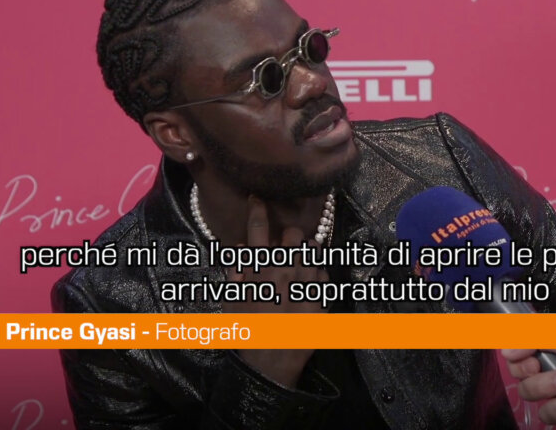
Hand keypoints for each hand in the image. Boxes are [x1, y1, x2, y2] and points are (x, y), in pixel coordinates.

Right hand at [221, 196, 328, 387]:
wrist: (270, 359)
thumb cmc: (246, 331)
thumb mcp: (233, 299)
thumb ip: (236, 270)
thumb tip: (240, 248)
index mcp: (258, 270)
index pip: (257, 228)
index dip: (257, 208)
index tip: (257, 197)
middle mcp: (283, 270)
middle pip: (293, 234)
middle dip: (290, 237)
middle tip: (286, 247)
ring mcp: (305, 281)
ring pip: (313, 250)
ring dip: (306, 253)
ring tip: (300, 263)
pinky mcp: (321, 294)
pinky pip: (323, 271)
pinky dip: (316, 272)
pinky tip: (309, 281)